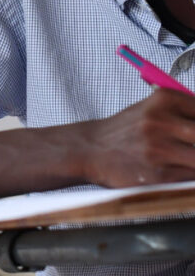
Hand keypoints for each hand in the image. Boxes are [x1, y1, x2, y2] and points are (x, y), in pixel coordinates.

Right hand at [76, 88, 194, 187]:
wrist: (90, 149)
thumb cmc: (127, 130)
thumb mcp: (152, 108)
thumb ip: (185, 111)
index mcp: (164, 99)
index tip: (194, 133)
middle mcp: (159, 122)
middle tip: (191, 147)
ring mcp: (157, 149)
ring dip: (194, 160)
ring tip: (184, 158)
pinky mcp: (156, 174)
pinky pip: (190, 176)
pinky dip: (187, 174)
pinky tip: (174, 168)